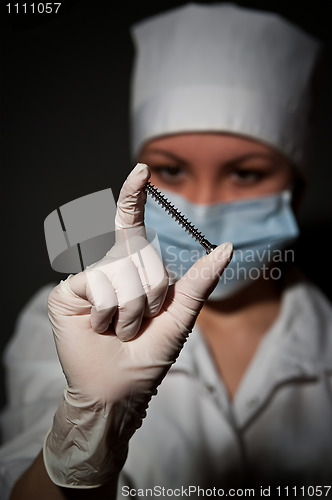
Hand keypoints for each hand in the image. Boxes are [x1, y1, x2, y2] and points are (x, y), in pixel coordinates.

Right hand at [44, 163, 232, 487]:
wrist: (118, 389)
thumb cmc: (148, 355)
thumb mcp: (181, 316)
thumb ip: (199, 281)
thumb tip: (226, 247)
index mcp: (133, 269)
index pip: (131, 224)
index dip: (134, 197)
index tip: (142, 170)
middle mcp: (108, 267)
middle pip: (138, 253)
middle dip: (150, 295)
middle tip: (139, 323)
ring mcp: (86, 279)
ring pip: (119, 272)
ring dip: (130, 310)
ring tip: (120, 330)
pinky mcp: (66, 293)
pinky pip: (97, 286)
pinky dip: (106, 314)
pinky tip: (99, 328)